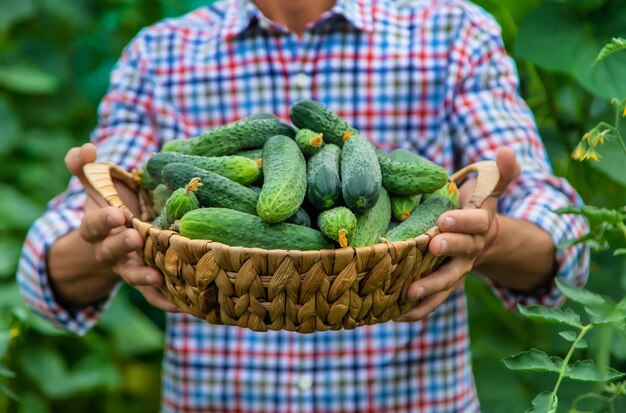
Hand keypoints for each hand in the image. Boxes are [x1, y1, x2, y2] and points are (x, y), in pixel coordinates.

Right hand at [65, 143, 178, 311]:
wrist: (114, 241)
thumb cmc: (109, 206)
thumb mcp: (96, 186)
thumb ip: (85, 167)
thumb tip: (84, 148)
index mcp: (96, 229)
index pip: (94, 225)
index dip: (103, 220)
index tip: (115, 213)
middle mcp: (110, 252)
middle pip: (111, 252)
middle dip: (121, 246)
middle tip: (134, 238)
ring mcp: (128, 268)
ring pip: (133, 276)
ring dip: (144, 278)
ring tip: (159, 277)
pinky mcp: (148, 281)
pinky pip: (155, 295)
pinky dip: (167, 301)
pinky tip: (184, 305)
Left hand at [396, 147, 519, 321]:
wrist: (475, 239)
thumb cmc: (473, 208)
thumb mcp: (487, 189)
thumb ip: (500, 173)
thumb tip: (507, 150)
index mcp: (479, 226)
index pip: (474, 222)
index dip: (462, 221)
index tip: (445, 218)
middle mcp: (469, 251)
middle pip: (460, 252)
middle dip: (447, 249)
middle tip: (430, 246)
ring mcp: (456, 270)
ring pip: (446, 281)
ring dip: (430, 288)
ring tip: (409, 292)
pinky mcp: (443, 285)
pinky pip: (433, 300)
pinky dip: (418, 309)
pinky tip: (396, 315)